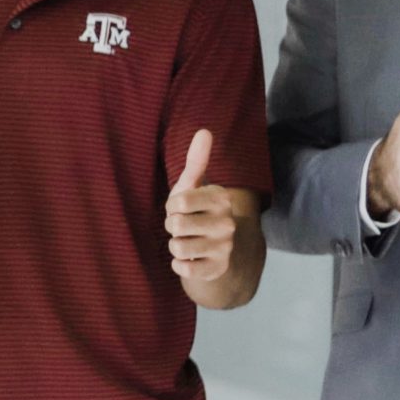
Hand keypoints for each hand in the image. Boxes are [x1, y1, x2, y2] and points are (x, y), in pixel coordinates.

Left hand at [166, 129, 236, 284]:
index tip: (181, 209)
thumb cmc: (195, 212)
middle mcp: (228, 223)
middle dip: (172, 227)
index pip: (178, 202)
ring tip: (188, 242)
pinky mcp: (218, 269)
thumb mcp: (191, 186)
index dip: (171, 207)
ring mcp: (225, 248)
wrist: (212, 250)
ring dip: (175, 246)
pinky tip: (190, 259)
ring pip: (177, 247)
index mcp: (221, 198)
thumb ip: (196, 160)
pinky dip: (179, 264)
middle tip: (184, 227)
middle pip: (175, 225)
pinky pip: (184, 268)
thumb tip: (204, 130)